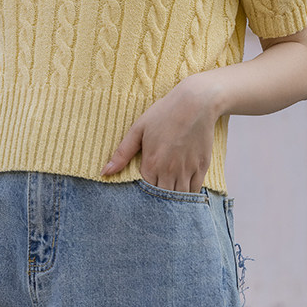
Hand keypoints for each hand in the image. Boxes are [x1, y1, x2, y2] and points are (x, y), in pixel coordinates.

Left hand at [101, 72, 220, 192]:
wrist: (196, 103)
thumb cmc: (165, 113)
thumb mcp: (138, 129)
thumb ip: (122, 153)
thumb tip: (104, 172)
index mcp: (152, 163)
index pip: (145, 192)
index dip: (142, 195)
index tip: (140, 196)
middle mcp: (169, 170)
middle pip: (162, 198)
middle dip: (157, 202)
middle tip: (153, 203)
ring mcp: (187, 170)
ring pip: (179, 197)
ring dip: (173, 201)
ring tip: (167, 201)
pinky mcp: (202, 167)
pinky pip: (195, 190)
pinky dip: (188, 194)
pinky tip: (182, 192)